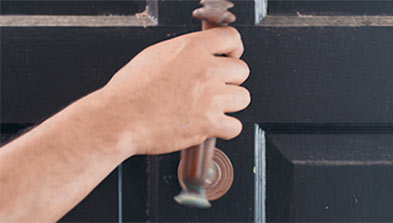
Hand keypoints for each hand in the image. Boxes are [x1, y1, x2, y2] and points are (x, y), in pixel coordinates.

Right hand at [100, 26, 249, 154]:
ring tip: (211, 108)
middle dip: (230, 80)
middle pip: (242, 70)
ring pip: (243, 98)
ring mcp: (210, 97)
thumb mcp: (155, 56)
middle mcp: (206, 70)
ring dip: (230, 104)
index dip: (233, 49)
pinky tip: (212, 125)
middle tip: (215, 88)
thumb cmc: (130, 91)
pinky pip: (235, 126)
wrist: (120, 118)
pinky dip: (225, 128)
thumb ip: (185, 53)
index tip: (231, 57)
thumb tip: (197, 55)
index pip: (231, 38)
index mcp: (192, 49)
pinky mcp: (210, 123)